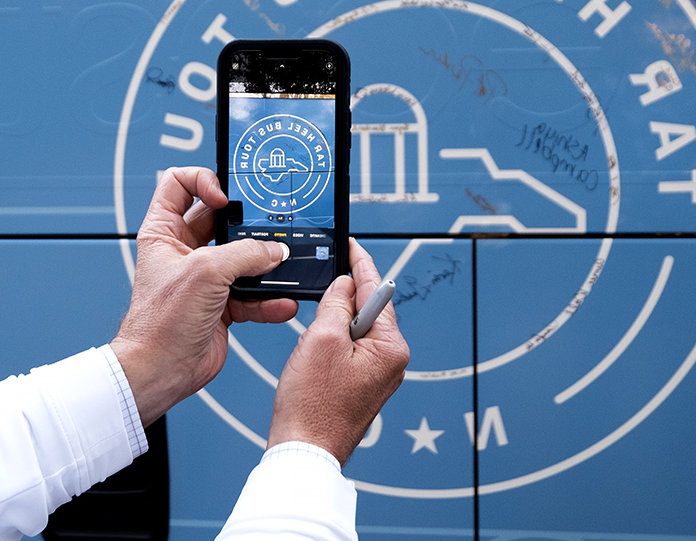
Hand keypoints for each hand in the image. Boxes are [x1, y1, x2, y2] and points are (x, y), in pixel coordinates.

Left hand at [111, 167, 297, 425]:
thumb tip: (274, 250)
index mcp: (164, 231)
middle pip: (221, 220)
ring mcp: (205, 278)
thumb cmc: (160, 322)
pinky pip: (253, 294)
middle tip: (267, 227)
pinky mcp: (222, 305)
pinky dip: (269, 299)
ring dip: (264, 265)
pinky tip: (281, 303)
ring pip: (243, 259)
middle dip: (247, 225)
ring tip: (281, 265)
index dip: (204, 181)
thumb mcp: (205, 272)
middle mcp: (184, 251)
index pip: (179, 183)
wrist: (161, 371)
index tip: (225, 198)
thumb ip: (245, 254)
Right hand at [266, 239, 409, 463]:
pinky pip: (349, 349)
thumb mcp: (321, 339)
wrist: (304, 449)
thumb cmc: (313, 405)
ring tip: (311, 337)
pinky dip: (332, 342)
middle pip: (367, 309)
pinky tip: (314, 352)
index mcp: (390, 347)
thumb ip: (337, 303)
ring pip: (355, 330)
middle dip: (343, 297)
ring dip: (333, 324)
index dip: (360, 265)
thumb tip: (345, 284)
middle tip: (321, 284)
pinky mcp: (362, 384)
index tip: (352, 245)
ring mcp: (378, 374)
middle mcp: (391, 361)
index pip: (377, 291)